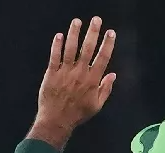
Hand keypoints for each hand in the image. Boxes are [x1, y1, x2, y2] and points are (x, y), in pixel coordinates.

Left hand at [30, 17, 116, 146]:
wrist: (56, 121)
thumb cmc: (77, 114)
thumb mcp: (96, 105)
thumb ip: (106, 89)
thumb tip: (113, 74)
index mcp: (92, 81)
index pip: (103, 58)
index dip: (108, 44)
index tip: (111, 33)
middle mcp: (79, 74)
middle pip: (87, 49)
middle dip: (93, 33)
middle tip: (96, 20)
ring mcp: (65, 73)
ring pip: (70, 49)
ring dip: (74, 34)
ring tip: (77, 22)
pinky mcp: (51, 74)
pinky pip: (54, 57)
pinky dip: (57, 46)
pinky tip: (59, 35)